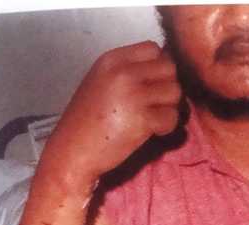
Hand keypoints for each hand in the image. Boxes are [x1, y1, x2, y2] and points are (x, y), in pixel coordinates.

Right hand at [40, 41, 181, 187]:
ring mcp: (134, 95)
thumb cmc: (87, 121)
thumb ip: (128, 71)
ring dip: (169, 107)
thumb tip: (164, 69)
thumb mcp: (101, 82)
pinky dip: (166, 127)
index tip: (150, 85)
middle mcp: (123, 73)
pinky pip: (172, 117)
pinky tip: (152, 132)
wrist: (73, 152)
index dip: (158, 67)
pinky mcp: (143, 119)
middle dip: (167, 86)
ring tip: (152, 119)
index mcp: (111, 60)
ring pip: (175, 92)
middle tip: (156, 104)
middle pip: (169, 68)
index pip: (153, 49)